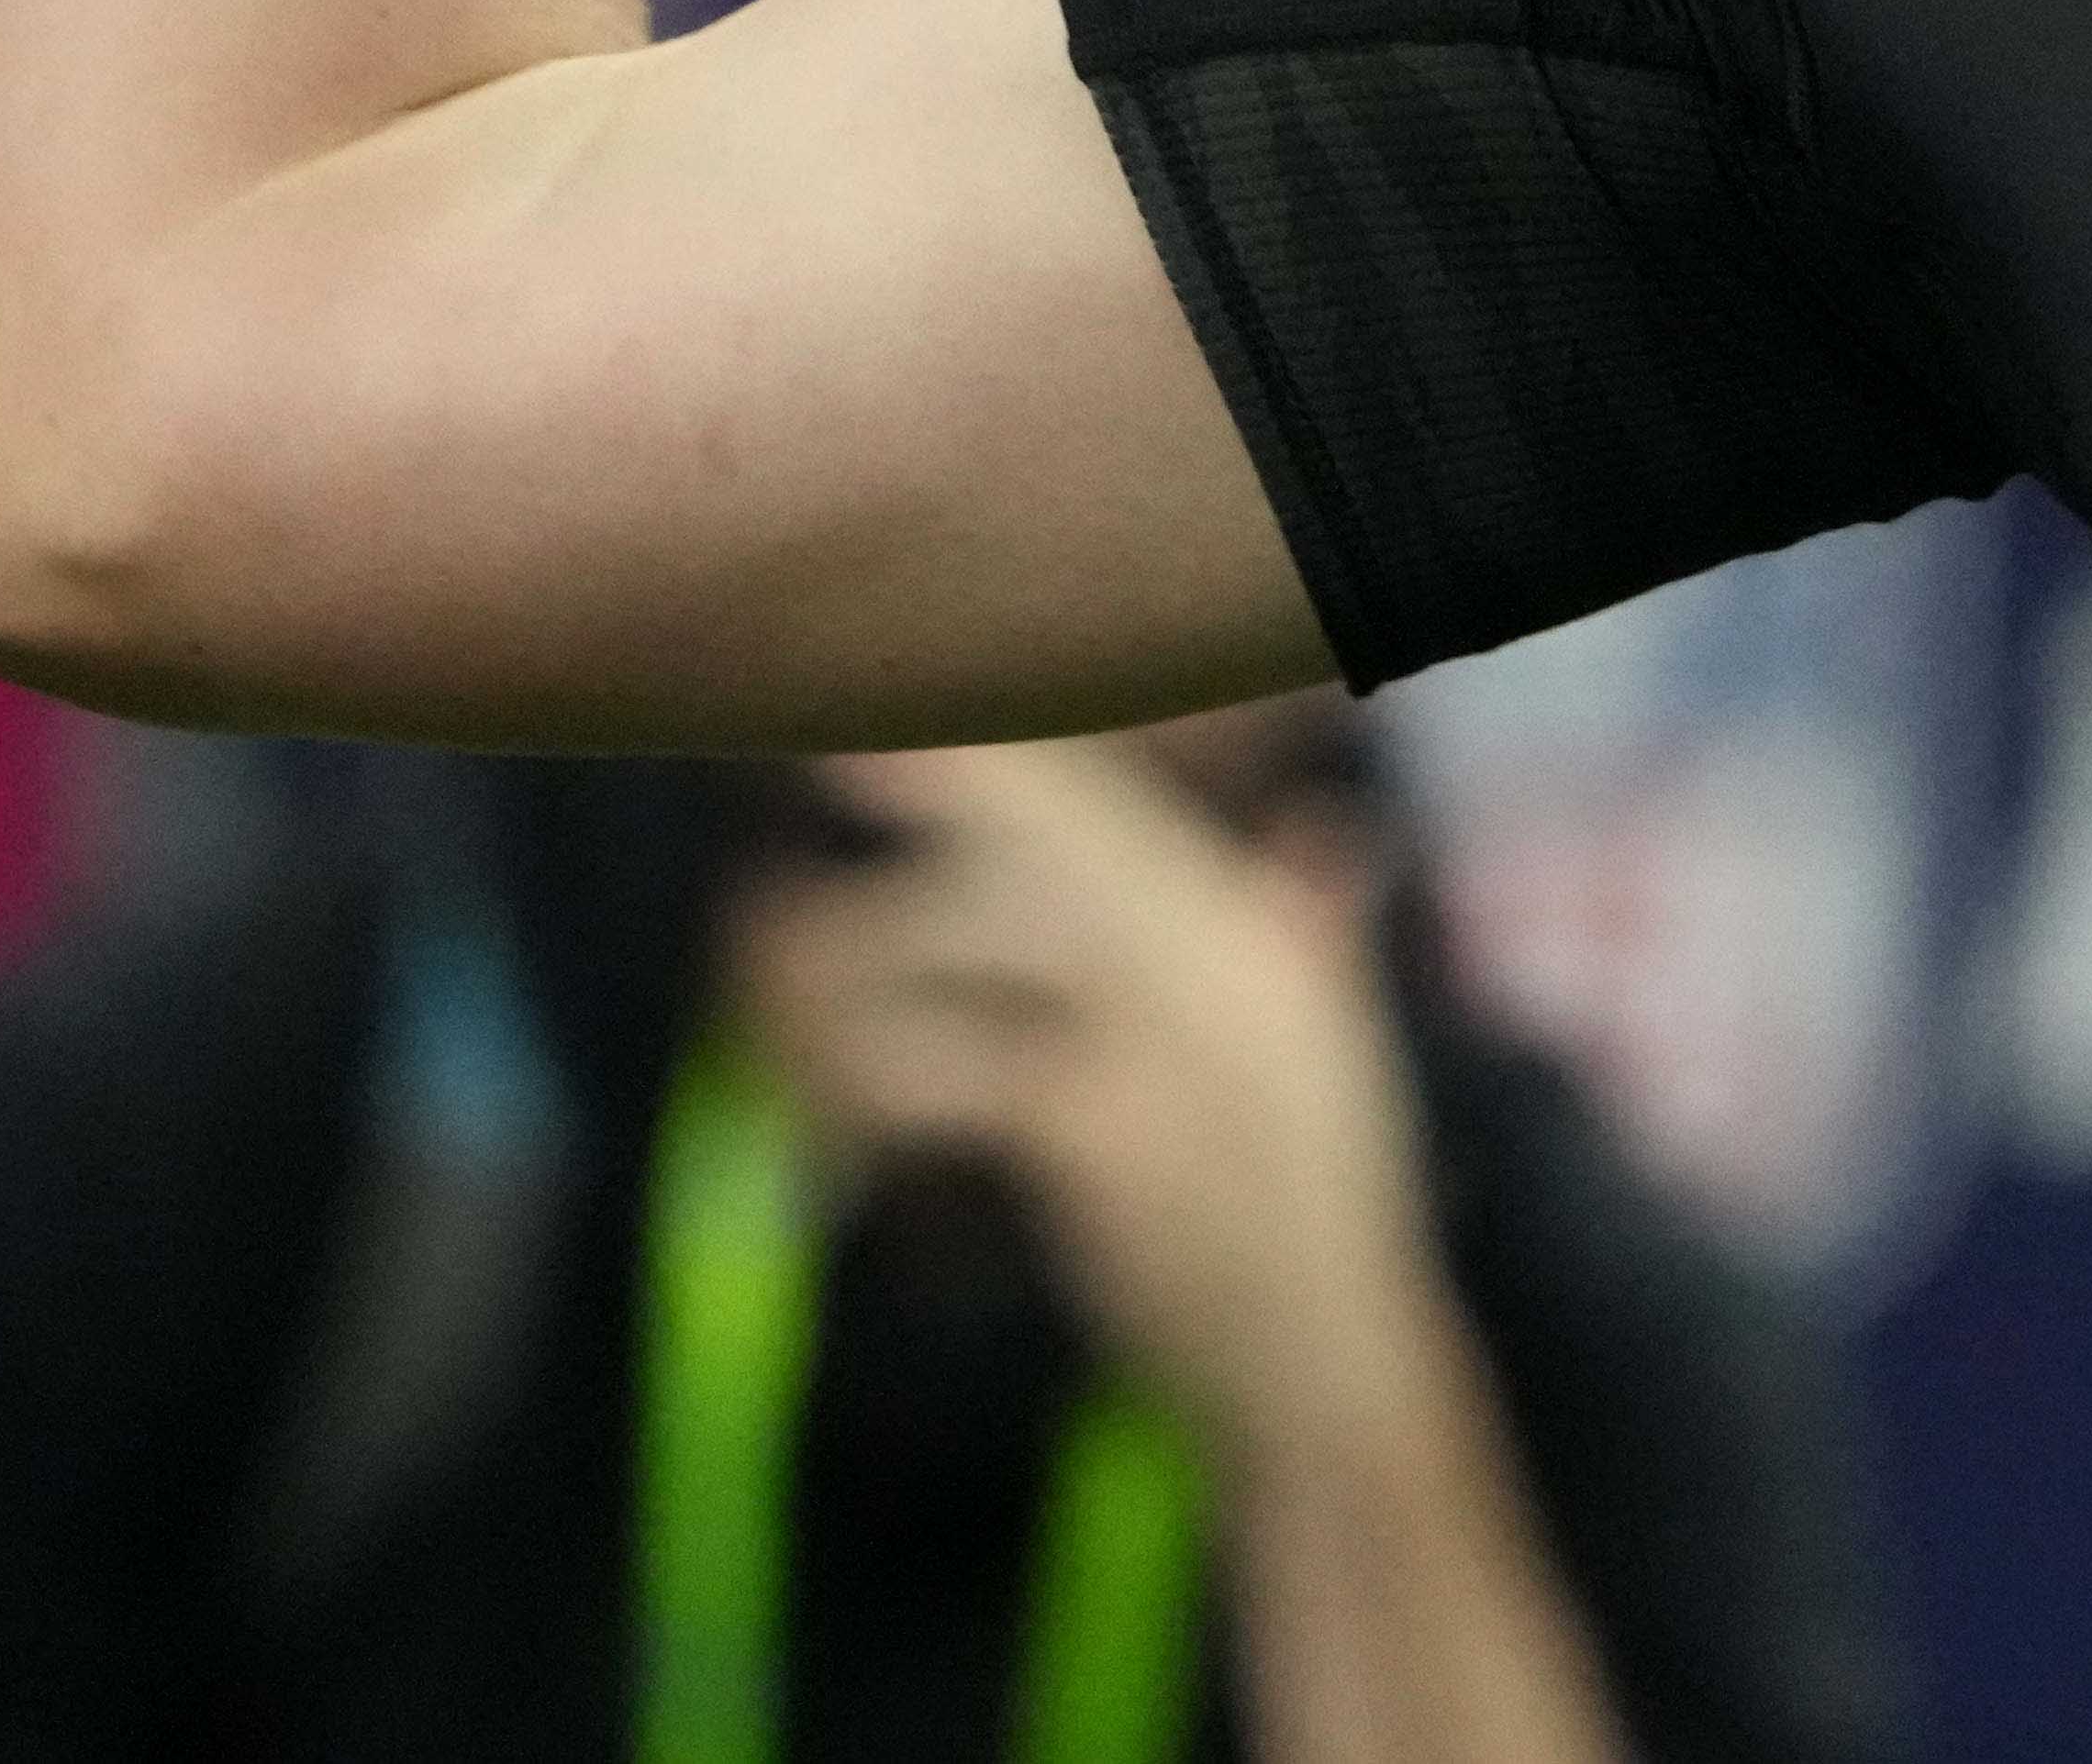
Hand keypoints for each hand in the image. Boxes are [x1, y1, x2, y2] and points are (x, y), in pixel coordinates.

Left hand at [717, 734, 1447, 1453]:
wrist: (1327, 1370)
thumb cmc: (1316, 1224)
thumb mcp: (1330, 1061)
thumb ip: (1315, 938)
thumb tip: (1331, 834)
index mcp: (1255, 940)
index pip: (1118, 813)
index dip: (1010, 760)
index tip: (897, 722)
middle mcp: (1219, 960)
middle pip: (1050, 838)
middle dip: (932, 798)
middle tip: (809, 774)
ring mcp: (1162, 1038)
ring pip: (968, 941)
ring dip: (845, 964)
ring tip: (759, 992)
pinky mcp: (1100, 1129)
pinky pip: (943, 1072)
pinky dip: (865, 1089)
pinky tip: (821, 1131)